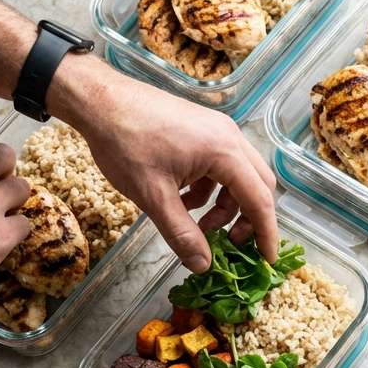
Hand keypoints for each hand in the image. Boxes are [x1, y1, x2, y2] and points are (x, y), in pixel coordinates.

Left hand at [62, 60, 277, 271]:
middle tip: (230, 244)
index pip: (260, 200)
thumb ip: (182, 234)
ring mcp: (217, 130)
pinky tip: (182, 199)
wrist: (101, 102)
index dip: (266, 233)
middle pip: (258, 185)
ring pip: (239, 176)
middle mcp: (229, 137)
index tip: (267, 260)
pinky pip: (221, 165)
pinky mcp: (203, 129)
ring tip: (199, 224)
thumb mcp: (154, 197)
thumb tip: (202, 265)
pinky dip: (210, 189)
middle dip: (248, 219)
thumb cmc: (125, 144)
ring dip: (225, 205)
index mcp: (224, 152)